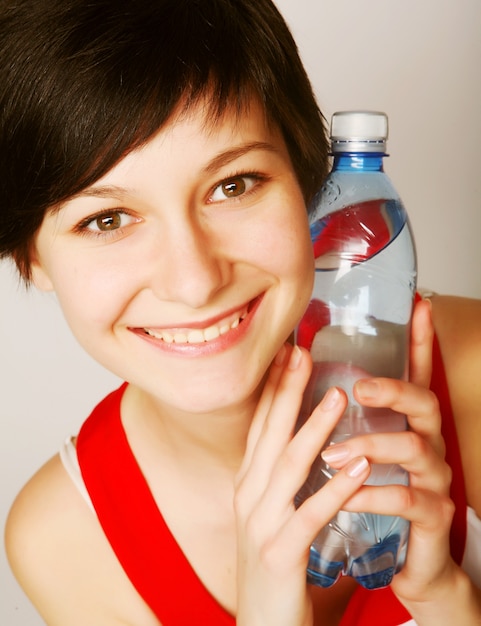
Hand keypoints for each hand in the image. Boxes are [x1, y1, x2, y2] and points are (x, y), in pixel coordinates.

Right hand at [234, 344, 369, 625]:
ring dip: (313, 428)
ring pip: (288, 465)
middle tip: (303, 352)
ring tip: (337, 396)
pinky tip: (359, 467)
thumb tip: (320, 452)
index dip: (273, 388)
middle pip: (269, 433)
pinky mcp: (279, 553)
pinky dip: (335, 488)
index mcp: (249, 484)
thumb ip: (290, 484)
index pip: (261, 425)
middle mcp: (248, 495)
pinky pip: (310, 514)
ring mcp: (260, 523)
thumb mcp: (275, 516)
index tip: (288, 353)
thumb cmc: (275, 568)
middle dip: (287, 390)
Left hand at [321, 300, 480, 622]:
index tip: (418, 303)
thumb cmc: (374, 496)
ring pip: (414, 450)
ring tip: (332, 454)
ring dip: (373, 447)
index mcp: (406, 424)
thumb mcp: (362, 452)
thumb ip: (345, 420)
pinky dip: (374, 496)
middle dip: (394, 389)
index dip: (419, 339)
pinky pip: (408, 501)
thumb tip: (310, 379)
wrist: (403, 561)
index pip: (416, 373)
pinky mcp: (433, 517)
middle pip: (424, 403)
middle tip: (359, 386)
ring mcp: (433, 479)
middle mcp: (426, 443)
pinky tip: (347, 497)